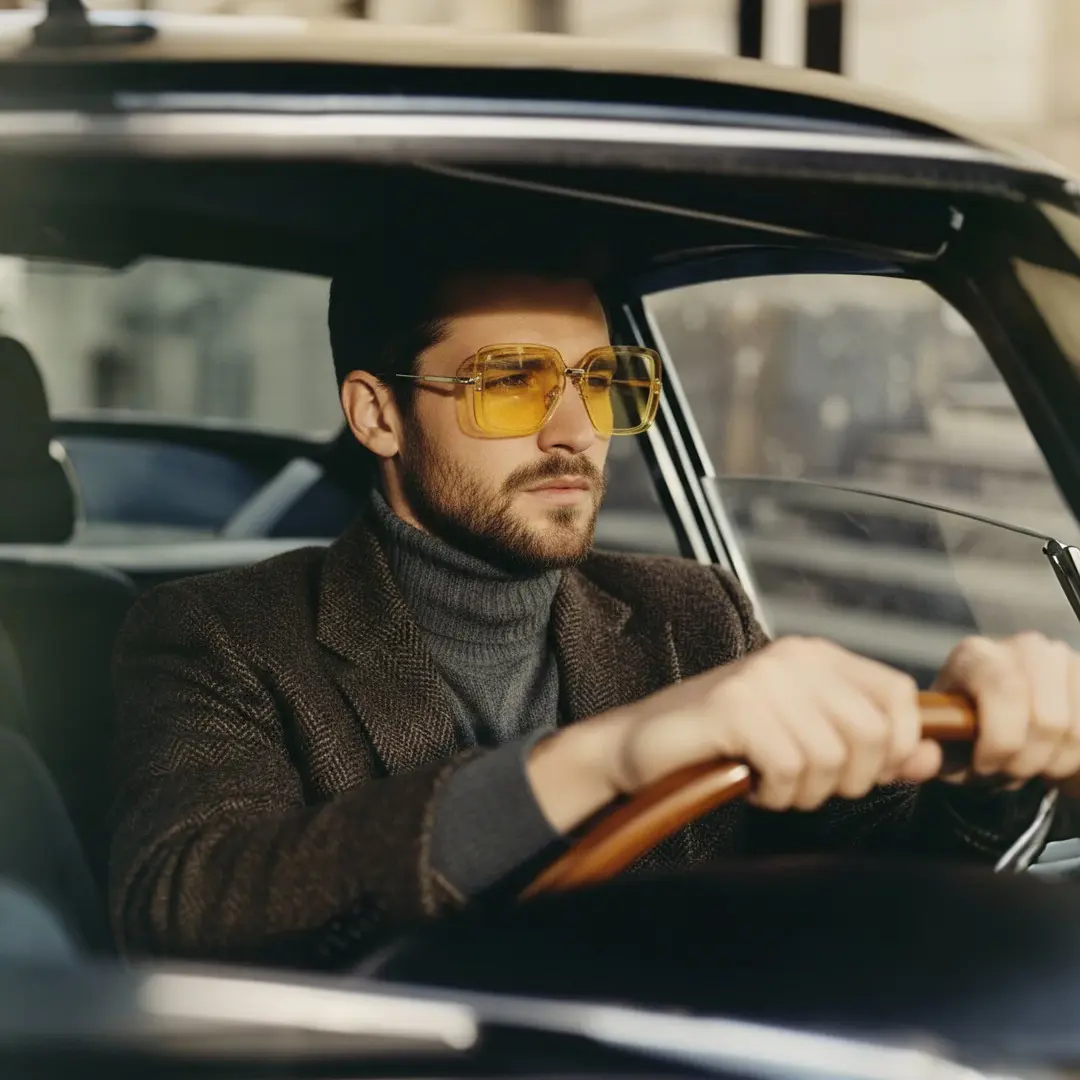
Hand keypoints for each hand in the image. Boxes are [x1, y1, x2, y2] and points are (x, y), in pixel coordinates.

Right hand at [528, 637, 941, 831]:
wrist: (640, 747)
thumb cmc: (722, 744)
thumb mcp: (805, 741)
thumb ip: (870, 746)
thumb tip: (931, 757)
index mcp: (816, 656)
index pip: (899, 695)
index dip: (897, 745)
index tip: (861, 771)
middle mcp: (795, 658)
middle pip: (875, 734)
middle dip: (846, 779)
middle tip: (803, 781)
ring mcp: (764, 679)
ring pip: (833, 759)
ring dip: (802, 791)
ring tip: (767, 778)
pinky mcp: (736, 707)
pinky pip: (790, 769)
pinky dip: (772, 793)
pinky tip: (747, 781)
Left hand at [933, 631, 1079, 786]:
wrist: (998, 725)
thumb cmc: (966, 734)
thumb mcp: (943, 742)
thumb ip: (936, 750)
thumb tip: (927, 756)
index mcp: (976, 656)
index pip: (1004, 690)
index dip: (1001, 741)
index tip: (985, 767)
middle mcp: (1023, 647)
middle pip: (1045, 718)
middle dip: (1026, 762)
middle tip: (1008, 774)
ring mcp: (1062, 659)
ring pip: (1074, 729)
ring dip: (1053, 764)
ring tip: (1029, 768)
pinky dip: (1075, 758)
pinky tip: (1053, 760)